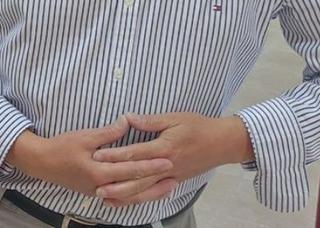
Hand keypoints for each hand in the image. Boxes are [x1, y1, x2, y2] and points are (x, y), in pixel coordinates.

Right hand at [6, 116, 174, 200]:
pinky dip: (135, 195)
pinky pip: (120, 197)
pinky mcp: (96, 192)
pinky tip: (146, 192)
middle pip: (134, 186)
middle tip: (175, 175)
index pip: (131, 169)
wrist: (42, 163)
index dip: (151, 164)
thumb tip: (128, 121)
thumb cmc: (61, 147)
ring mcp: (98, 191)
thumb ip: (109, 132)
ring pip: (129, 196)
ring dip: (149, 192)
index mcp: (99, 172)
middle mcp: (101, 186)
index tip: (168, 160)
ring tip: (168, 187)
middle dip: (155, 180)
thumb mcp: (85, 136)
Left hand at [91, 113, 253, 205]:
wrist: (223, 143)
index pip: (135, 153)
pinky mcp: (175, 182)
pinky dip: (140, 199)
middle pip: (138, 178)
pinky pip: (154, 194)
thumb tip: (127, 117)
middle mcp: (166, 166)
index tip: (98, 156)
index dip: (115, 155)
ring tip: (106, 198)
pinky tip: (126, 201)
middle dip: (116, 182)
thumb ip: (150, 121)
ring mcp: (171, 176)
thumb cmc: (199, 127)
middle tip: (96, 185)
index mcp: (165, 147)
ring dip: (124, 196)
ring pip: (145, 190)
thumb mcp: (175, 118)